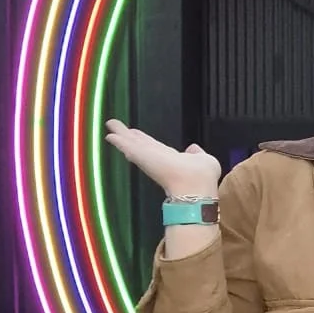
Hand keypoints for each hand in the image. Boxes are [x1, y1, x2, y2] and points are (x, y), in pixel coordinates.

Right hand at [105, 119, 220, 198]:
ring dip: (120, 134)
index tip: (134, 134)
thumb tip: (193, 148)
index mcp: (170, 159)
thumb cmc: (202, 179)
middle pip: (138, 144)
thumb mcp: (204, 160)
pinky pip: (127, 146)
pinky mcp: (142, 156)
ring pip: (131, 143)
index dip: (143, 140)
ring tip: (110, 124)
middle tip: (114, 126)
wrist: (194, 188)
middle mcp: (156, 158)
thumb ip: (197, 153)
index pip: (153, 147)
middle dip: (127, 135)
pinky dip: (118, 140)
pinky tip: (109, 134)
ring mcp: (147, 158)